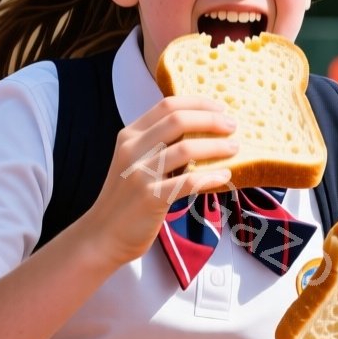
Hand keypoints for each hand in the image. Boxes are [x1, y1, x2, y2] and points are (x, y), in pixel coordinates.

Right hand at [81, 96, 238, 267]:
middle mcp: (132, 150)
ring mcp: (140, 174)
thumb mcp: (134, 162)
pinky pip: (188, 182)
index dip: (198, 103)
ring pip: (186, 149)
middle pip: (178, 120)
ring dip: (216, 147)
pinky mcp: (150, 198)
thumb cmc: (126, 199)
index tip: (220, 108)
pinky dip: (211, 176)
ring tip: (234, 149)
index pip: (167, 106)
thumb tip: (200, 132)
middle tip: (232, 126)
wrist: (103, 235)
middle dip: (211, 120)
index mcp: (130, 136)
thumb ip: (157, 145)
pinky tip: (225, 175)